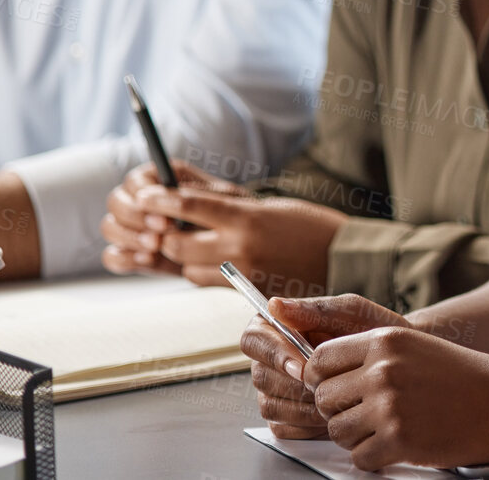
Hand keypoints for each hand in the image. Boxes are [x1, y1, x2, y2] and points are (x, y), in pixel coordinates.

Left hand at [105, 161, 343, 294]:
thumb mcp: (267, 205)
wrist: (342, 258)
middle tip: (166, 225)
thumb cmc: (308, 224)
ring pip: (186, 268)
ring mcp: (241, 274)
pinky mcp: (244, 292)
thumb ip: (225, 205)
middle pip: (177, 244)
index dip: (161, 200)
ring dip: (183, 257)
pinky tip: (215, 261)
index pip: (190, 206)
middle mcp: (240, 248)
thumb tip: (184, 197)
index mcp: (247, 218)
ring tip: (197, 243)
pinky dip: (201, 272)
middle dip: (165, 236)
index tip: (146, 195)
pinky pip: (206, 282)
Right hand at [242, 293, 407, 441]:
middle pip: (261, 376)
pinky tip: (333, 414)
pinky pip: (283, 428)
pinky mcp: (286, 418)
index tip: (303, 367)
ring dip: (304, 406)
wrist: (398, 362)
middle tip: (330, 386)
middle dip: (295, 385)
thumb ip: (315, 310)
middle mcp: (272, 360)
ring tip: (338, 398)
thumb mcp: (352, 313)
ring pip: (270, 405)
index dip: (273, 354)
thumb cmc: (374, 331)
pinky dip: (308, 425)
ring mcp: (277, 390)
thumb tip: (275, 305)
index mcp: (280, 328)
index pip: (254, 339)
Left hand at [303, 321, 488, 470]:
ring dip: (356, 437)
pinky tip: (400, 446)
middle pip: (323, 399)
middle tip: (368, 416)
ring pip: (337, 431)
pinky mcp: (399, 439)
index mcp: (385, 340)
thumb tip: (321, 374)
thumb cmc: (463, 377)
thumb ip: (373, 355)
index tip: (334, 391)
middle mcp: (383, 370)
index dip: (320, 380)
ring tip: (388, 430)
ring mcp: (389, 405)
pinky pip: (360, 458)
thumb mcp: (416, 348)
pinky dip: (375, 459)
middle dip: (339, 412)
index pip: (320, 361)